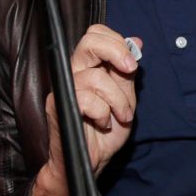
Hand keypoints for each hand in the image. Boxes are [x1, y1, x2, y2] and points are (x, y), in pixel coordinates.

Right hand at [32, 24, 140, 195]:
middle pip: (89, 40)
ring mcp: (64, 87)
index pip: (96, 34)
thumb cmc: (105, 133)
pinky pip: (86, 98)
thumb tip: (137, 42)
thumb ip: (127, 72)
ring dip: (117, 99)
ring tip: (119, 116)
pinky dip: (103, 113)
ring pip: (95, 77)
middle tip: (129, 69)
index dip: (116, 41)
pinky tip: (102, 124)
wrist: (91, 162)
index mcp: (89, 67)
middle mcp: (74, 72)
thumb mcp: (125, 99)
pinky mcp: (58, 105)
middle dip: (116, 51)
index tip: (132, 63)